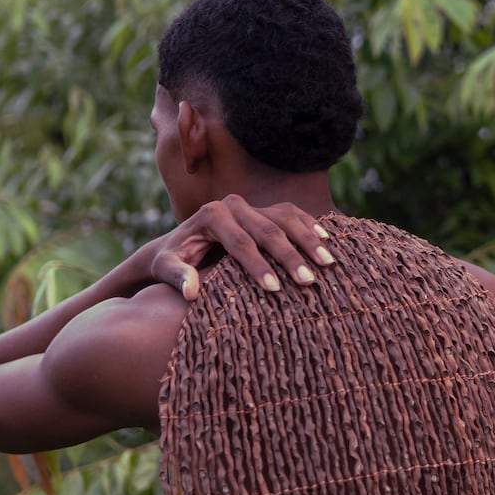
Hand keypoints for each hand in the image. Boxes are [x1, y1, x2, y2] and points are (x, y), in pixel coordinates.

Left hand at [149, 194, 335, 299]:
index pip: (239, 242)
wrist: (178, 245)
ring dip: (308, 240)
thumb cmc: (172, 261)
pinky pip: (292, 214)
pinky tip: (328, 241)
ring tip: (327, 263)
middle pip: (267, 230)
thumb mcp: (166, 269)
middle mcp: (232, 204)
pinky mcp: (264, 209)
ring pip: (285, 218)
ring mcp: (251, 205)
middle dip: (289, 256)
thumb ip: (176, 277)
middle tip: (307, 281)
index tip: (274, 288)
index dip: (257, 265)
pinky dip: (310, 226)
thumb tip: (192, 291)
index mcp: (210, 215)